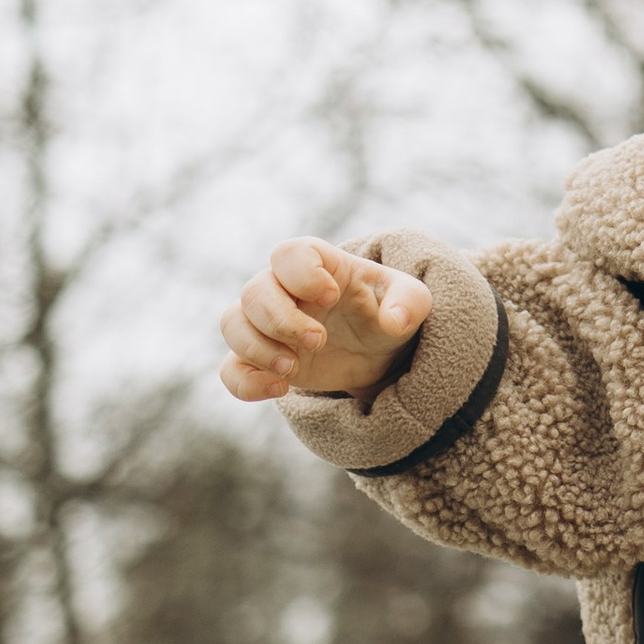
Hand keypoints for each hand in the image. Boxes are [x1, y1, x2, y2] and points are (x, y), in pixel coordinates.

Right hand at [219, 238, 431, 404]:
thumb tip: (393, 321)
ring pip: (233, 324)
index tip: (332, 297)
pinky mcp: (262, 359)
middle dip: (281, 320)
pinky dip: (245, 382)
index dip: (303, 273)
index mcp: (319, 266)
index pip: (289, 253)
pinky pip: (231, 368)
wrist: (378, 352)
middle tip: (319, 341)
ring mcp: (268, 325)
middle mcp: (284, 290)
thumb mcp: (412, 302)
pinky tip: (279, 390)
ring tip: (292, 369)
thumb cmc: (389, 311)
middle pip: (254, 291)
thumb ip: (409, 303)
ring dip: (257, 348)